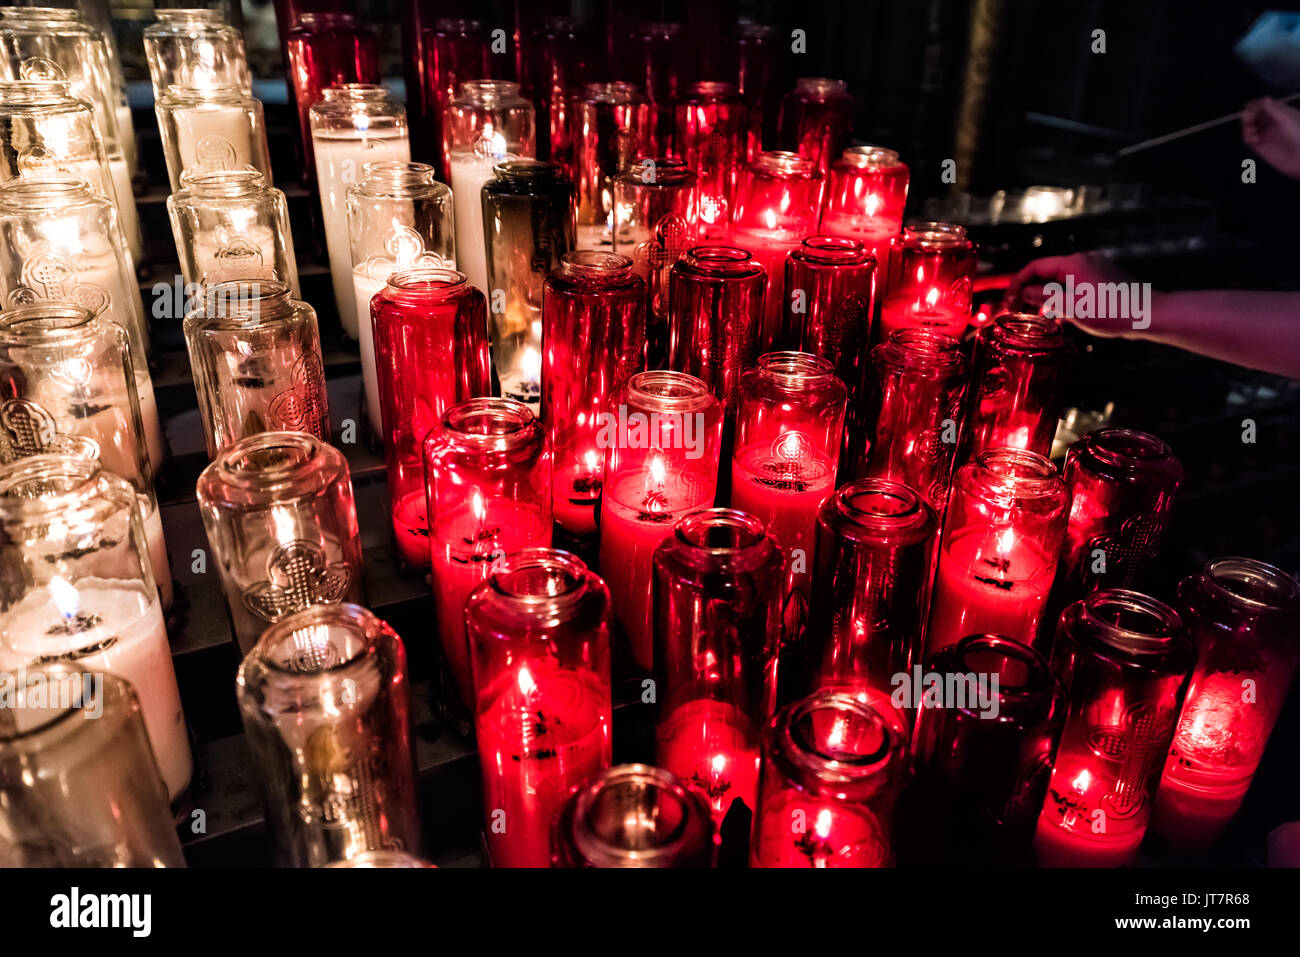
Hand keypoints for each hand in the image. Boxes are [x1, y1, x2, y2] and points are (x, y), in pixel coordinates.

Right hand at [1002, 252, 1146, 337]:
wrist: (1149, 314)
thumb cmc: (1113, 311)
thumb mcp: (1072, 308)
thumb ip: (1046, 298)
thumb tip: (1027, 292)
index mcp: (1073, 264)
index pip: (1035, 267)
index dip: (1017, 283)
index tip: (1008, 300)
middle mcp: (1084, 260)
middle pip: (1047, 272)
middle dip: (1030, 291)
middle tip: (1017, 310)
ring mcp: (1095, 268)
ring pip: (1061, 279)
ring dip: (1046, 296)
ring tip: (1036, 316)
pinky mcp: (1104, 278)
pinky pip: (1075, 283)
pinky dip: (1062, 296)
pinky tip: (1060, 314)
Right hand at [1243, 97, 1299, 180]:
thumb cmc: (1298, 136)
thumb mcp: (1287, 119)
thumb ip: (1274, 109)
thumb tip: (1262, 99)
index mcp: (1280, 113)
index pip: (1264, 104)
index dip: (1256, 104)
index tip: (1249, 107)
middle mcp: (1272, 122)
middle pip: (1254, 114)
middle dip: (1249, 115)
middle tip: (1249, 118)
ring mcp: (1265, 134)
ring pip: (1249, 125)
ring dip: (1246, 126)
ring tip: (1251, 130)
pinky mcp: (1260, 145)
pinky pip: (1248, 138)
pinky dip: (1247, 137)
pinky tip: (1253, 139)